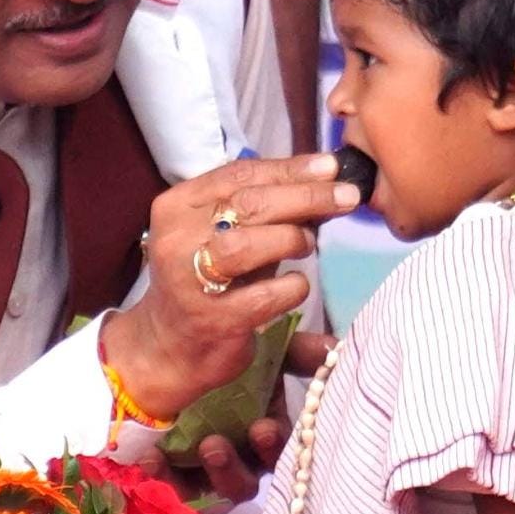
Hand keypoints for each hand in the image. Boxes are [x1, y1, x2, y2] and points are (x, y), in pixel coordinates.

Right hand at [104, 154, 354, 419]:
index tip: (330, 166)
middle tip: (347, 196)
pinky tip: (297, 286)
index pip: (238, 174)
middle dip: (306, 196)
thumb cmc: (204, 280)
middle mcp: (177, 238)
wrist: (167, 346)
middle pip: (249, 203)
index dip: (289, 167)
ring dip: (293, 238)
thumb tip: (324, 180)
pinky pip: (266, 294)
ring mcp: (191, 279)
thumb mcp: (219, 235)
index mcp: (178, 206)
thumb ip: (259, 208)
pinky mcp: (214, 319)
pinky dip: (292, 286)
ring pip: (249, 243)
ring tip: (308, 245)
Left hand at [139, 334, 335, 504]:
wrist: (172, 355)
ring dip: (209, 474)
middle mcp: (243, 457)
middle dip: (235, 467)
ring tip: (199, 447)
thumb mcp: (265, 351)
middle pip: (247, 480)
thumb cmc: (229, 359)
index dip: (272, 446)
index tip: (262, 427)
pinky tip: (152, 457)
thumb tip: (333, 348)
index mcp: (268, 432)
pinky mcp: (176, 472)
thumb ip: (300, 352)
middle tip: (218, 444)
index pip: (279, 451)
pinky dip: (164, 476)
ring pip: (214, 489)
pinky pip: (172, 486)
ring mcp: (208, 468)